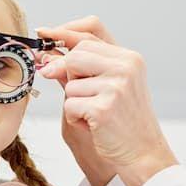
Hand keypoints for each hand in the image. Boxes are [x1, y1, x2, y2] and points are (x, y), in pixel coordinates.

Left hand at [37, 16, 178, 185]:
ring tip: (95, 115)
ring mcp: (116, 86)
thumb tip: (45, 55)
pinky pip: (69, 105)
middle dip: (67, 74)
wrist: (142, 154)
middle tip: (81, 95)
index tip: (42, 32)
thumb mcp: (107, 87)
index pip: (92, 30)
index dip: (63, 31)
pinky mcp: (104, 108)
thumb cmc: (123, 122)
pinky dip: (75, 119)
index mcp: (129, 58)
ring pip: (69, 83)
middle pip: (75, 55)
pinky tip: (94, 126)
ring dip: (74, 103)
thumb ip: (80, 69)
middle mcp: (126, 67)